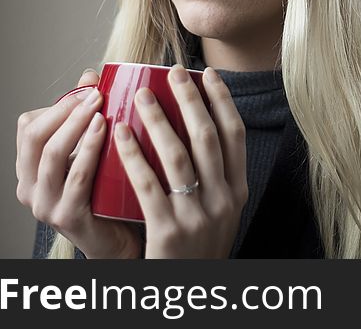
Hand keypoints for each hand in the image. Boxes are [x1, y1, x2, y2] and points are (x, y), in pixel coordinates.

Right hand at [16, 69, 141, 258]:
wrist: (119, 240)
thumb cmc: (106, 191)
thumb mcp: (92, 150)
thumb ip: (87, 116)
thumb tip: (91, 74)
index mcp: (30, 169)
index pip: (29, 126)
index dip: (59, 104)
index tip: (90, 87)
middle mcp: (29, 187)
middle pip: (35, 137)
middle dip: (65, 110)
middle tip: (95, 92)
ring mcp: (45, 205)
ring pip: (52, 155)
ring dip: (76, 125)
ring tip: (99, 105)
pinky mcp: (67, 217)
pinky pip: (76, 177)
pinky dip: (90, 150)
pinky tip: (107, 131)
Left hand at [115, 65, 247, 257]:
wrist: (189, 289)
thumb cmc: (198, 246)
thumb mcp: (220, 210)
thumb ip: (213, 175)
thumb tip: (194, 124)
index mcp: (238, 190)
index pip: (235, 135)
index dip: (222, 100)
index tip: (207, 73)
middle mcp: (224, 200)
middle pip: (208, 137)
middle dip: (190, 99)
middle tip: (174, 72)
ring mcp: (198, 216)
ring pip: (179, 156)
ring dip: (160, 120)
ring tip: (142, 95)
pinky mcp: (169, 231)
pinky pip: (148, 185)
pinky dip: (134, 155)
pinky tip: (121, 133)